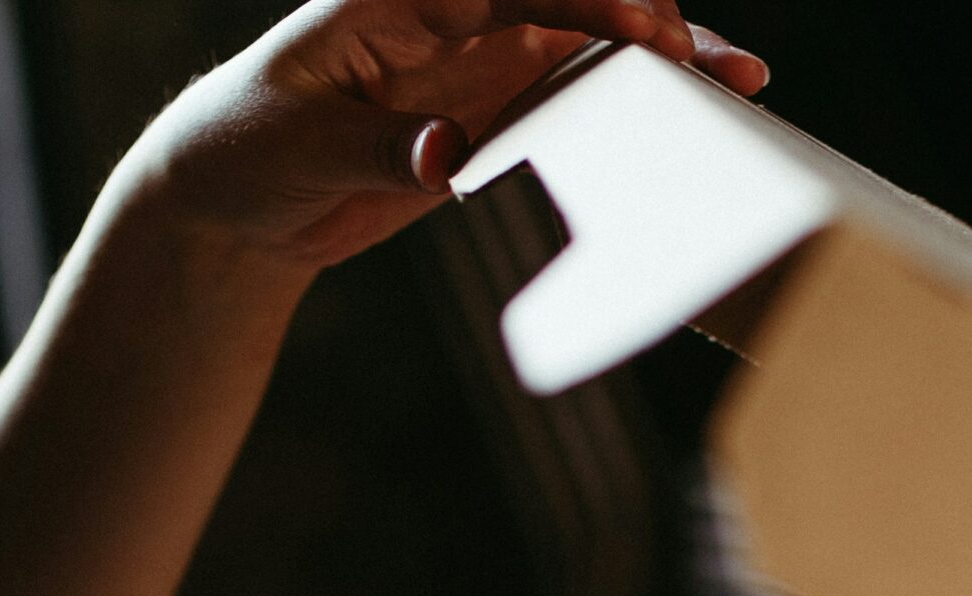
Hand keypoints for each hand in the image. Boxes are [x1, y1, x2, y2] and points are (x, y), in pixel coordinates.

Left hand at [122, 1, 768, 275]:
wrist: (231, 201)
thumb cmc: (245, 150)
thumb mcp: (299, 149)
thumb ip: (380, 148)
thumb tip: (448, 158)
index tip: (641, 26)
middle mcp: (454, 21)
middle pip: (571, 3)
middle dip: (646, 22)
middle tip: (711, 63)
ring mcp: (482, 68)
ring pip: (591, 50)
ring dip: (663, 63)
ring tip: (740, 84)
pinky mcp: (497, 119)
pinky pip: (580, 106)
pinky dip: (637, 113)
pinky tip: (694, 123)